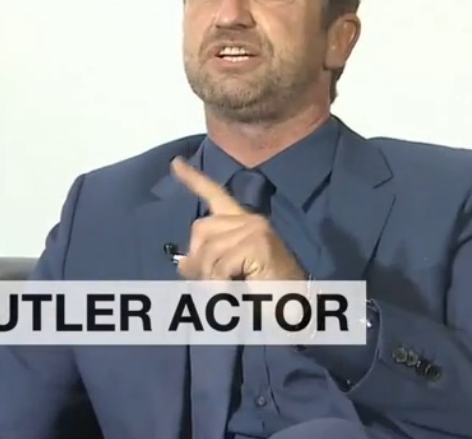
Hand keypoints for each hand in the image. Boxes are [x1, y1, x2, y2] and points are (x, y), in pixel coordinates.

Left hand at [170, 157, 305, 281]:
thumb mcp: (228, 274)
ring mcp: (255, 229)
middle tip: (207, 283)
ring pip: (208, 251)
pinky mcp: (258, 244)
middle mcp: (250, 219)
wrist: (295, 307)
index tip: (175, 164)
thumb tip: (182, 262)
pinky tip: (232, 291)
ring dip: (209, 278)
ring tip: (224, 292)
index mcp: (243, 222)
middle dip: (197, 258)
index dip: (193, 180)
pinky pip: (219, 266)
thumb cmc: (264, 292)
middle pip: (201, 228)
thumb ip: (207, 263)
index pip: (214, 194)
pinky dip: (219, 285)